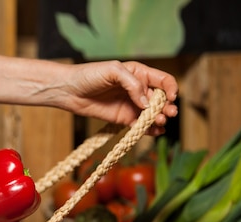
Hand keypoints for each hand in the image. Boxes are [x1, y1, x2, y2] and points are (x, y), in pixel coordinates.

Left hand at [57, 60, 178, 135]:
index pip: (163, 80)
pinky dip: (149, 129)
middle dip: (167, 107)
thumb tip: (147, 102)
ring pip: (152, 114)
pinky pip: (140, 125)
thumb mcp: (113, 71)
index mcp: (139, 73)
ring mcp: (132, 105)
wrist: (69, 91)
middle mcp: (139, 89)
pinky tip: (154, 132)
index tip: (171, 97)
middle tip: (168, 114)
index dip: (171, 88)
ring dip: (159, 119)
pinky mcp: (123, 118)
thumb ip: (133, 84)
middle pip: (161, 99)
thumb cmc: (89, 75)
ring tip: (159, 123)